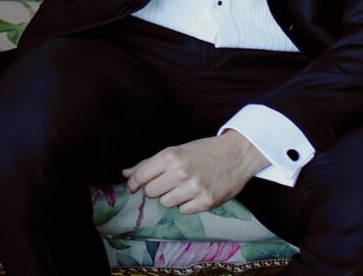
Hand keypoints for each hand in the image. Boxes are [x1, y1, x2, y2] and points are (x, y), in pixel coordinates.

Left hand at [123, 130, 266, 213]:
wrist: (237, 154)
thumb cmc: (204, 150)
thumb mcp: (177, 151)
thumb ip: (150, 163)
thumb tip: (126, 173)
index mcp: (171, 156)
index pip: (142, 175)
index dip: (134, 183)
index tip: (133, 186)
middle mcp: (181, 172)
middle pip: (151, 192)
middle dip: (156, 188)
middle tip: (168, 181)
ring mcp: (194, 188)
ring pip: (166, 203)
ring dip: (172, 196)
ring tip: (185, 185)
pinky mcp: (206, 202)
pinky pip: (183, 211)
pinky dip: (186, 204)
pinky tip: (195, 193)